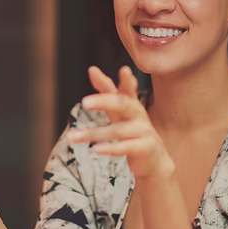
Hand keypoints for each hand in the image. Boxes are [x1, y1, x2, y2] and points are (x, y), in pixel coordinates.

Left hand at [67, 66, 174, 180]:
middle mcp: (139, 115)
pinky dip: (110, 148)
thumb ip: (107, 91)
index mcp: (132, 104)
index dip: (125, 80)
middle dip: (104, 101)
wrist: (154, 158)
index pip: (127, 89)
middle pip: (124, 104)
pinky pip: (126, 147)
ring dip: (94, 133)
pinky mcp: (146, 148)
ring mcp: (144, 131)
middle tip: (85, 102)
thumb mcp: (120, 110)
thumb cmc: (133, 130)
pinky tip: (95, 149)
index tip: (123, 70)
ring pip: (118, 130)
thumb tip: (92, 69)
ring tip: (73, 136)